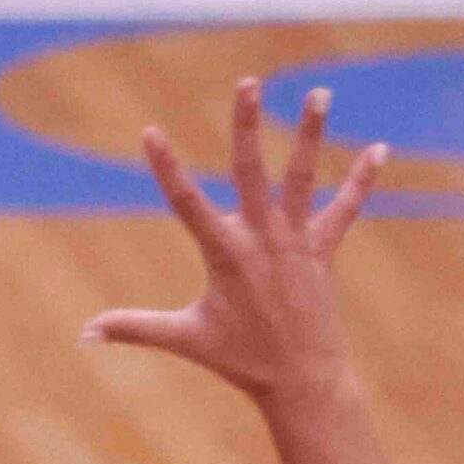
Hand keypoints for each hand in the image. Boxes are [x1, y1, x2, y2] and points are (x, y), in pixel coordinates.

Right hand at [81, 81, 388, 404]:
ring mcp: (297, 242)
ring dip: (311, 134)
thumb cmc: (239, 360)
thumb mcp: (184, 338)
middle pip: (251, 171)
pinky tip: (379, 149)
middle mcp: (262, 239)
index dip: (167, 167)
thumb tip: (83, 333)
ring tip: (320, 93)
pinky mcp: (324, 250)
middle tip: (249, 82)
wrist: (301, 380)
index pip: (187, 202)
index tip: (151, 131)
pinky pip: (346, 209)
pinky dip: (361, 180)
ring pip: (303, 178)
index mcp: (225, 254)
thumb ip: (134, 328)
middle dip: (247, 125)